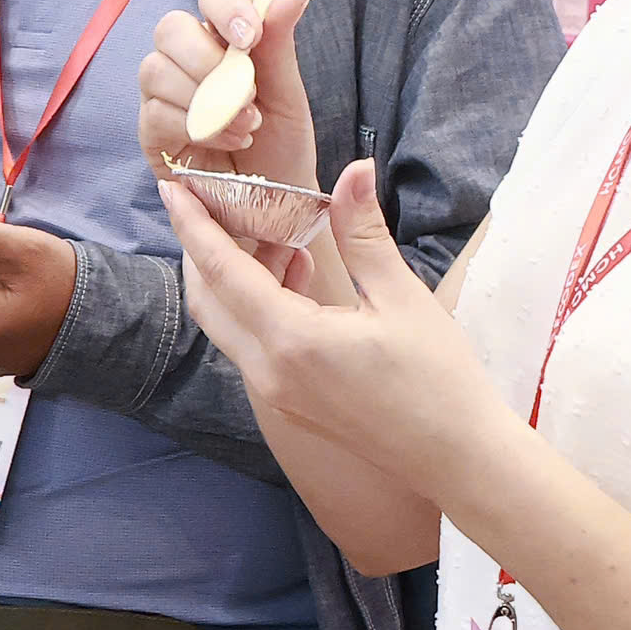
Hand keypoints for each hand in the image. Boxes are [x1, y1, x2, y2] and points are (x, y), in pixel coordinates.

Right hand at [139, 0, 317, 188]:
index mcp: (225, 40)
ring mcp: (164, 94)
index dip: (227, 7)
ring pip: (156, 70)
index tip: (250, 36)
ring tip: (246, 128)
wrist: (273, 207)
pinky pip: (156, 113)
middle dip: (208, 59)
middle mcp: (188, 60)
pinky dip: (197, 128)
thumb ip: (280, 45)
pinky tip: (227, 144)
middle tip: (247, 93)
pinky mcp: (150, 131)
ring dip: (206, 100)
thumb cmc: (280, 149)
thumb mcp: (288, 96)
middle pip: (170, 28)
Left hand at [158, 160, 503, 498]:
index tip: (173, 187)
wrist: (457, 460)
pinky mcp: (289, 403)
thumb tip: (354, 169)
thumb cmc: (439, 380)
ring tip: (282, 235)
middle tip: (220, 204)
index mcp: (291, 341)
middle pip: (207, 300)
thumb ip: (363, 232)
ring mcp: (276, 392)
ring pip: (227, 323)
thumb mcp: (402, 297)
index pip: (221, 271)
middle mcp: (269, 370)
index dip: (193, 225)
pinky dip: (256, 304)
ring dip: (236, 276)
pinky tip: (297, 275)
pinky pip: (251, 345)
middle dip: (202, 248)